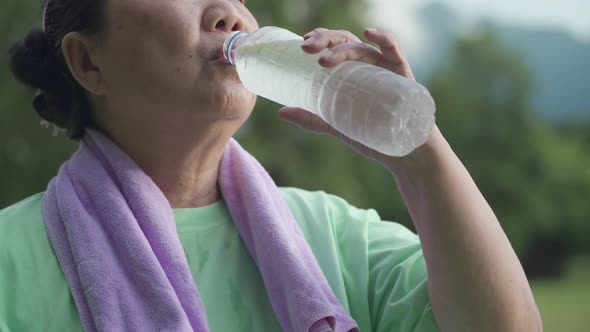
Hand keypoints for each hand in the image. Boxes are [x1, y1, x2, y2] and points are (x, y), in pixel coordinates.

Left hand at [277, 27, 415, 163]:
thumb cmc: (372, 135)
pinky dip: (384, 38)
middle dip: (324, 40)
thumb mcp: (336, 125)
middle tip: (306, 48)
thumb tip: (281, 112)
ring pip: (362, 48)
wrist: (403, 154)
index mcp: (351, 72)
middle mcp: (367, 65)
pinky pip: (394, 50)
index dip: (318, 40)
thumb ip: (312, 118)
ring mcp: (384, 68)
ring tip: (324, 61)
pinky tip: (369, 33)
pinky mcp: (402, 74)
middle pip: (344, 42)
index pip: (333, 46)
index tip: (301, 45)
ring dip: (342, 49)